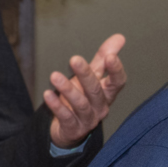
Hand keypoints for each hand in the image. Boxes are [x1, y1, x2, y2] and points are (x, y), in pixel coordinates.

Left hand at [47, 33, 127, 150]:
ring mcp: (88, 120)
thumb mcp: (93, 77)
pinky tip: (47, 95)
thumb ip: (103, 58)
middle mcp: (101, 107)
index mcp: (108, 93)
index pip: (118, 82)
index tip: (110, 56)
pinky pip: (65, 117)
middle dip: (86, 74)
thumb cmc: (83, 98)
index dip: (116, 70)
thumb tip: (120, 37)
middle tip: (74, 59)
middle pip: (95, 90)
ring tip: (54, 76)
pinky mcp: (74, 129)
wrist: (69, 128)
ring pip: (80, 104)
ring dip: (67, 89)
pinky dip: (56, 106)